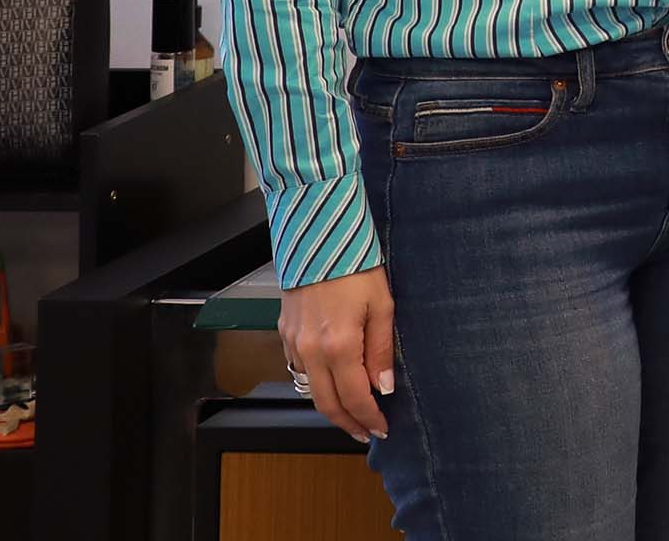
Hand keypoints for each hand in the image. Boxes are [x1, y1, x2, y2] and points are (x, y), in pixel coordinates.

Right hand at [279, 265, 394, 441]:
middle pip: (327, 403)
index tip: (381, 428)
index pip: (354, 397)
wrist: (318, 236)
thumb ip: (382, 349)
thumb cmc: (356, 265)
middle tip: (365, 433)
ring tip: (351, 414)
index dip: (368, 417)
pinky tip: (331, 382)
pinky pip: (298, 369)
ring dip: (330, 406)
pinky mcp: (284, 332)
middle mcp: (310, 350)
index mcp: (338, 345)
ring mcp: (293, 342)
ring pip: (309, 389)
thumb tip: (383, 387)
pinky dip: (315, 382)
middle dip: (347, 423)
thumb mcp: (382, 305)